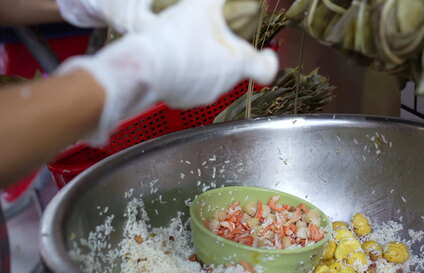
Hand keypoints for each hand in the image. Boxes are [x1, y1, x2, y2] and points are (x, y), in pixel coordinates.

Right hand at [56, 0, 278, 145]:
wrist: (144, 66)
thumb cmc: (175, 40)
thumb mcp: (201, 8)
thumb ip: (216, 2)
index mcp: (237, 64)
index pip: (265, 70)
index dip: (268, 61)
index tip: (266, 55)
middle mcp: (224, 84)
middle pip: (234, 69)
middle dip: (226, 53)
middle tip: (210, 37)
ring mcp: (203, 95)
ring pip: (212, 78)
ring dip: (205, 63)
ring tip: (188, 45)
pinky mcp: (183, 100)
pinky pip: (192, 86)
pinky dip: (188, 74)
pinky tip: (175, 59)